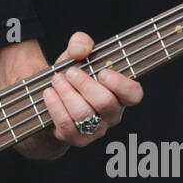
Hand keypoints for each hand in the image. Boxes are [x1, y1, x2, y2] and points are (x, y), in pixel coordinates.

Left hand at [41, 31, 142, 147]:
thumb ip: (80, 43)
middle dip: (84, 84)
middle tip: (70, 72)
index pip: (134, 94)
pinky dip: (55, 105)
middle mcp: (112, 115)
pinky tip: (48, 93)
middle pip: (105, 102)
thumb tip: (81, 49)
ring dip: (66, 92)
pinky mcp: (77, 139)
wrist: (51, 101)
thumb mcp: (75, 56)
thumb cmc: (71, 77)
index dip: (121, 84)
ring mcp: (96, 130)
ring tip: (56, 80)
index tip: (102, 72)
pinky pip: (67, 124)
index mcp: (120, 94)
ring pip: (84, 113)